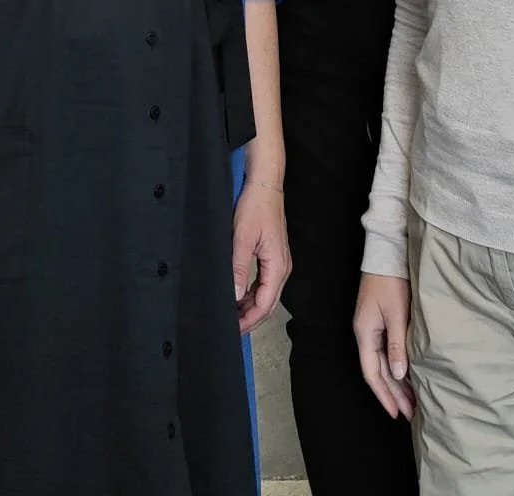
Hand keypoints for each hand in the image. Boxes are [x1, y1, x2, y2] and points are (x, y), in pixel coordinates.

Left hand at [231, 177, 289, 333]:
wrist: (264, 184)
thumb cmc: (256, 206)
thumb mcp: (242, 238)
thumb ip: (239, 268)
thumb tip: (236, 295)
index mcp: (277, 266)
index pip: (265, 304)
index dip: (250, 320)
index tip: (234, 329)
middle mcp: (282, 267)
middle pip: (268, 303)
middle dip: (250, 318)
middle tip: (231, 328)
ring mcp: (278, 262)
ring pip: (266, 294)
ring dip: (250, 306)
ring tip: (232, 315)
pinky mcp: (272, 256)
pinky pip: (263, 283)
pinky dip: (252, 293)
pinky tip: (239, 296)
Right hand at [355, 271, 414, 419]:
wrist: (387, 254)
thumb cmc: (391, 282)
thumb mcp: (396, 314)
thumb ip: (397, 345)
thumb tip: (397, 375)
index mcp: (365, 333)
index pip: (372, 373)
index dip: (384, 395)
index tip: (397, 413)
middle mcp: (365, 334)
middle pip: (378, 371)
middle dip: (393, 393)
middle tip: (410, 413)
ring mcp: (372, 328)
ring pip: (383, 363)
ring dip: (396, 382)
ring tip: (412, 401)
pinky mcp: (381, 322)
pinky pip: (387, 352)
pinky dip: (397, 367)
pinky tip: (408, 376)